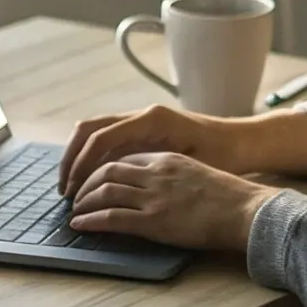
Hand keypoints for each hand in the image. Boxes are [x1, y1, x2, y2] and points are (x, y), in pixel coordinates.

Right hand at [58, 105, 242, 196]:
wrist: (242, 142)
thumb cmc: (222, 156)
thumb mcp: (188, 165)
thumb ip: (152, 169)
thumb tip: (114, 183)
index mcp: (151, 121)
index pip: (100, 138)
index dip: (80, 164)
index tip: (71, 190)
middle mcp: (141, 116)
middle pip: (89, 129)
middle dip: (71, 159)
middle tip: (64, 190)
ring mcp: (140, 121)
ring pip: (95, 133)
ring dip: (79, 158)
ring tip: (72, 188)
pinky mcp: (142, 131)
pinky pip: (108, 140)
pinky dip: (93, 159)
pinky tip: (91, 182)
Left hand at [67, 152, 279, 250]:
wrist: (246, 211)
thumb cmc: (230, 198)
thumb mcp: (198, 172)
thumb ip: (175, 175)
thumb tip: (160, 188)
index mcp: (167, 159)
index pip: (124, 157)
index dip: (102, 167)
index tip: (93, 179)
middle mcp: (156, 173)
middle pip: (107, 170)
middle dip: (85, 182)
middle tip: (75, 195)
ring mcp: (153, 196)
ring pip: (104, 191)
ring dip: (84, 201)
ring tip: (75, 211)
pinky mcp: (154, 221)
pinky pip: (111, 217)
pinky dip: (91, 220)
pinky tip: (81, 225)